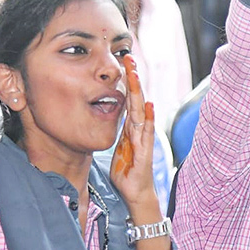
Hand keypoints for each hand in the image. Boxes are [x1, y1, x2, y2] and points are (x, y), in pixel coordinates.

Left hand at [110, 54, 156, 210]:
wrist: (135, 192)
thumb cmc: (125, 169)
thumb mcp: (116, 145)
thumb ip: (113, 131)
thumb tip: (100, 119)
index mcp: (130, 127)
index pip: (128, 98)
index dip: (126, 80)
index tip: (123, 62)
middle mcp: (138, 128)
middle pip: (135, 98)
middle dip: (133, 78)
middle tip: (129, 58)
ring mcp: (143, 138)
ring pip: (141, 110)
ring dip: (138, 91)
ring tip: (135, 74)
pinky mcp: (145, 151)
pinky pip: (147, 132)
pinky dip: (149, 118)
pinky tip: (149, 105)